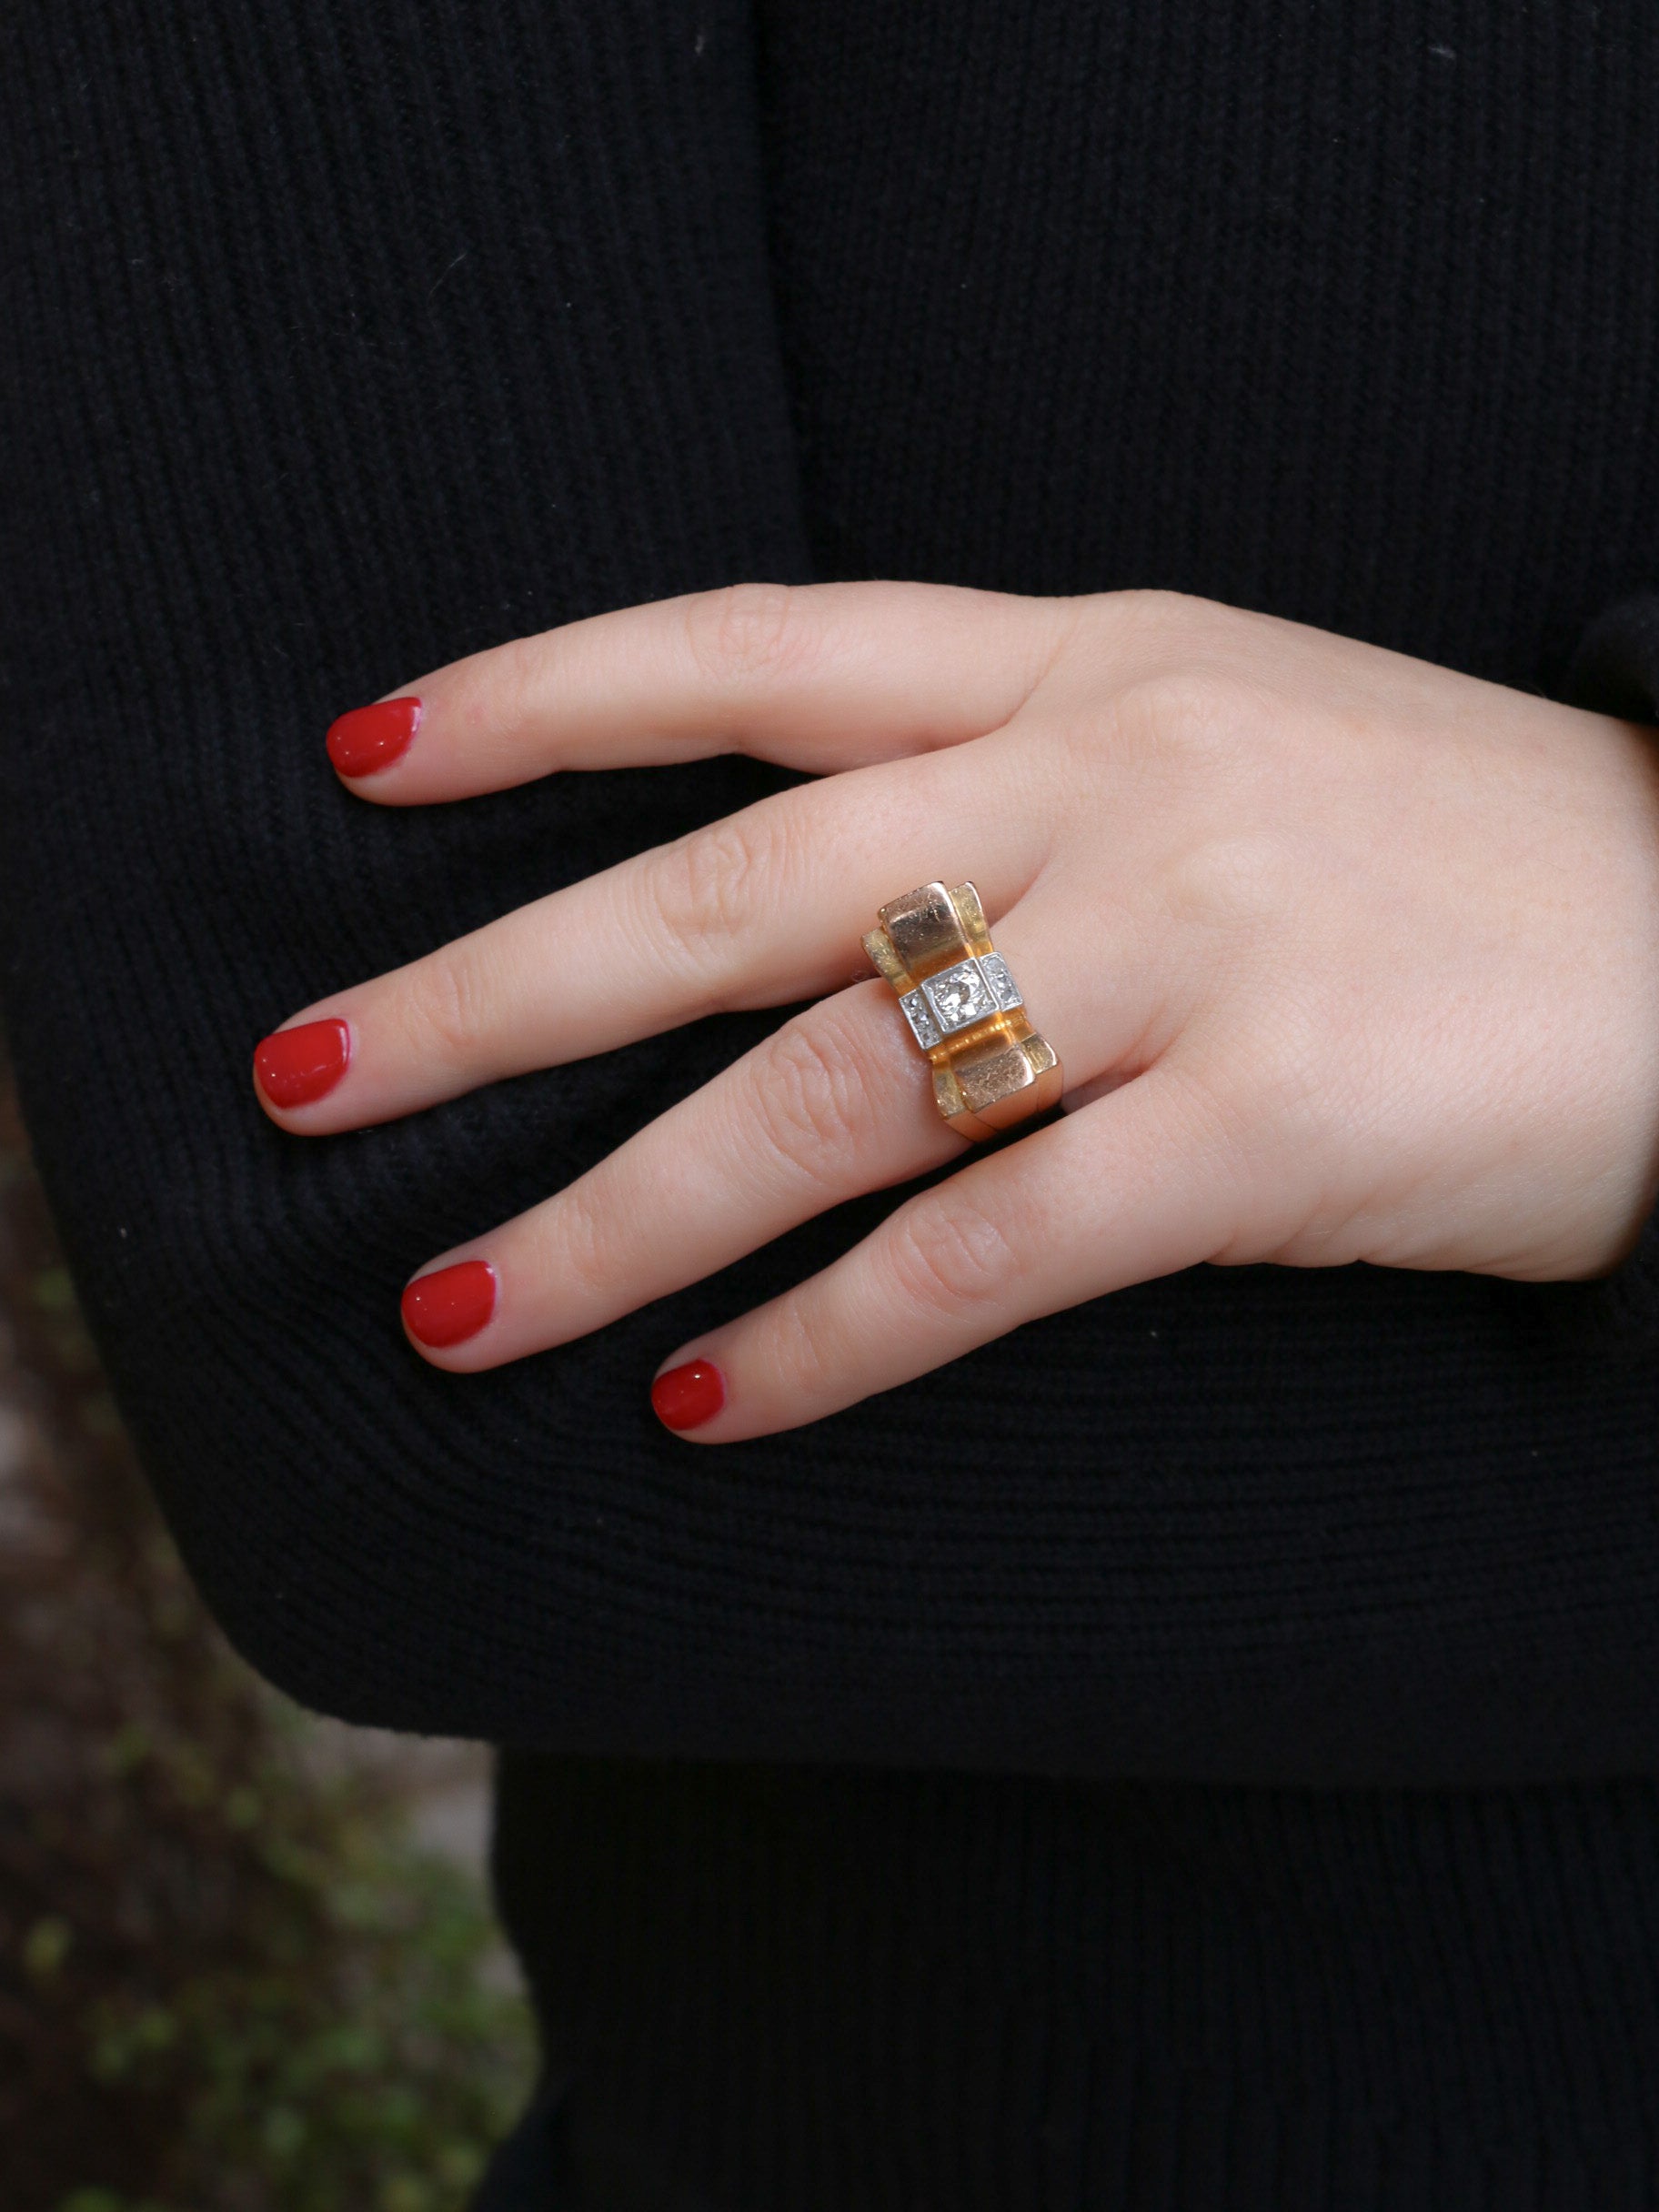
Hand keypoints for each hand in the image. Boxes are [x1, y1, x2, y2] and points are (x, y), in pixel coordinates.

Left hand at [252, 585, 1658, 1439]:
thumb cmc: (1452, 846)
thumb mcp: (1223, 735)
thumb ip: (1015, 782)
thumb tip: (794, 910)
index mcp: (1082, 663)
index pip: (757, 646)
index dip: (547, 696)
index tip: (373, 762)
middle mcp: (1108, 781)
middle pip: (731, 884)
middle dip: (492, 992)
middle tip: (309, 1084)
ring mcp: (1193, 946)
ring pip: (828, 1090)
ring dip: (620, 1213)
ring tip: (461, 1310)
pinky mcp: (1273, 1123)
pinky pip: (991, 1251)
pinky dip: (831, 1339)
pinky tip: (711, 1403)